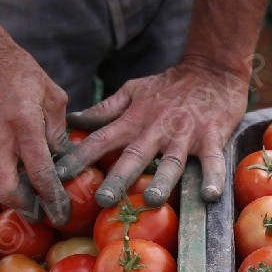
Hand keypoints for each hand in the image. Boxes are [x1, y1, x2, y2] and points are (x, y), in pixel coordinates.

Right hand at [0, 44, 73, 225]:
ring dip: (6, 194)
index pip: (39, 174)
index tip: (61, 215)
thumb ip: (59, 133)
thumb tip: (65, 164)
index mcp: (24, 123)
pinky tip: (2, 167)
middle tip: (38, 207)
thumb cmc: (19, 74)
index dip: (52, 200)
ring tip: (22, 186)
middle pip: (6, 192)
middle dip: (25, 206)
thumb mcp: (52, 96)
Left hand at [54, 57, 248, 206]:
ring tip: (153, 200)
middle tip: (103, 200)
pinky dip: (213, 177)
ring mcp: (185, 135)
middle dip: (118, 178)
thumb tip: (73, 119)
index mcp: (134, 120)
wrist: (211, 70)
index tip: (58, 175)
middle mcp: (156, 129)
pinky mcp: (212, 137)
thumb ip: (105, 109)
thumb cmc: (169, 86)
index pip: (101, 139)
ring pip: (171, 161)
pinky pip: (213, 161)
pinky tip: (209, 195)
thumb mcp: (133, 91)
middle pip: (134, 156)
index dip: (79, 157)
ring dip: (162, 180)